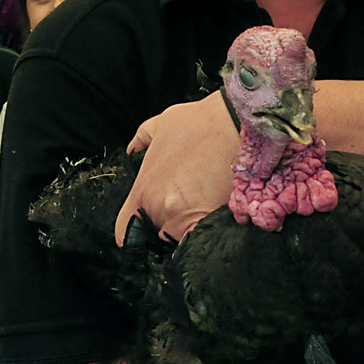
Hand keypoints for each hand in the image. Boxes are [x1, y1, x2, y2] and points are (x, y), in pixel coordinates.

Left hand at [113, 94, 239, 246]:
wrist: (238, 122)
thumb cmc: (204, 122)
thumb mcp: (163, 123)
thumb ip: (142, 139)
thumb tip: (133, 148)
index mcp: (144, 190)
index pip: (125, 232)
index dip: (138, 232)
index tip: (151, 227)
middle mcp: (159, 208)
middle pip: (157, 237)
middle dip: (169, 227)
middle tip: (187, 209)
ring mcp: (183, 218)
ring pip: (180, 241)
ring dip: (189, 231)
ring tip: (205, 209)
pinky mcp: (209, 222)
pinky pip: (201, 241)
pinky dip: (207, 235)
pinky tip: (216, 219)